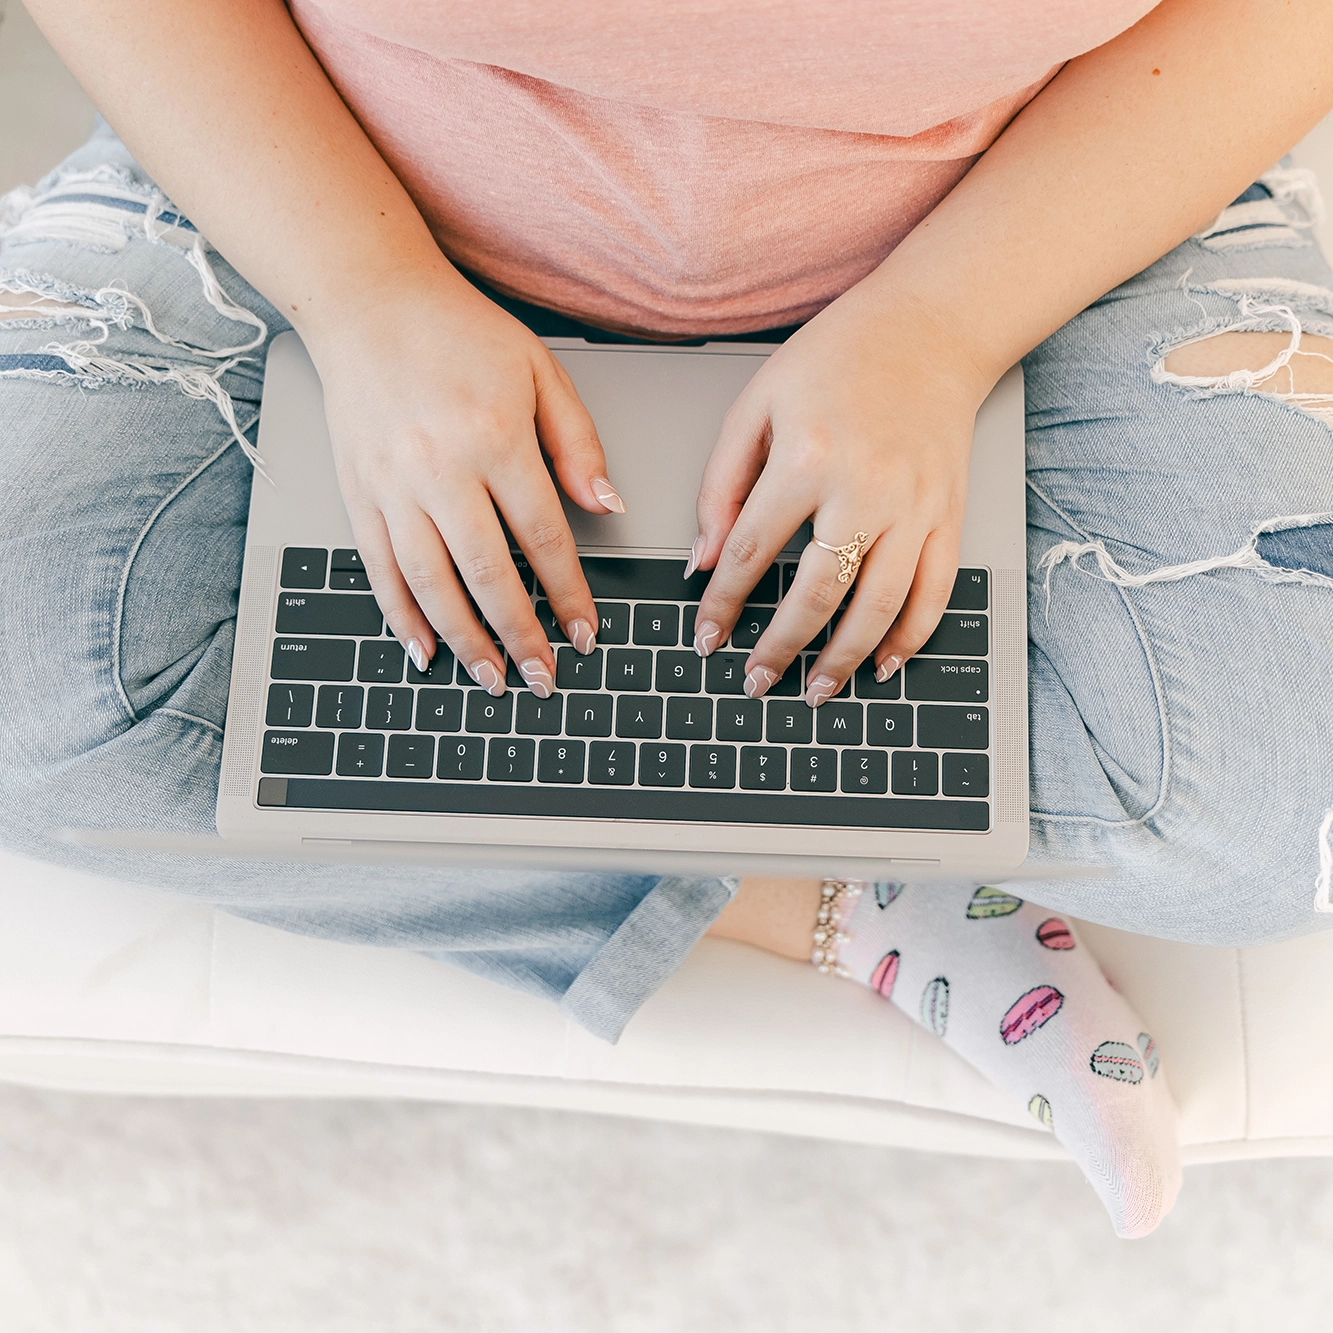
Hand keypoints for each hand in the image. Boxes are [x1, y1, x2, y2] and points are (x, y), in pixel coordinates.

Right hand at [306, 272, 619, 695]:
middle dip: (519, 635)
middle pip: (486, 573)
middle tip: (542, 678)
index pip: (542, 535)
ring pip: (430, 583)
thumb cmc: (457, 331)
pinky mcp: (356, 493)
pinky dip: (401, 616)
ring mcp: (391, 485)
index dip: (568, 593)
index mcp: (494, 437)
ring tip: (492, 678)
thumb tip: (606, 506)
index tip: (584, 633)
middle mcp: (438, 468)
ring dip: (464, 641)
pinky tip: (423, 650)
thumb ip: (577, 443)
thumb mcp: (539, 372)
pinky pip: (378, 569)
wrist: (367, 301)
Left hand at [691, 288, 992, 704]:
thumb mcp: (756, 404)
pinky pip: (934, 592)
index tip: (707, 638)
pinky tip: (884, 663)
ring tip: (816, 691)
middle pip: (815, 594)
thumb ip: (722, 484)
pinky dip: (911, 637)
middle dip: (780, 650)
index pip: (749, 553)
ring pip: (878, 607)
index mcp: (806, 457)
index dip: (722, 605)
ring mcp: (915, 506)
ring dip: (843, 660)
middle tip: (756, 682)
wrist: (931, 327)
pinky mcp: (950, 514)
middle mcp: (864, 489)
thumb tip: (703, 560)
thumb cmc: (839, 357)